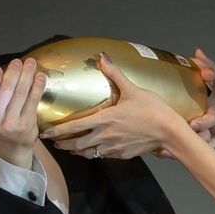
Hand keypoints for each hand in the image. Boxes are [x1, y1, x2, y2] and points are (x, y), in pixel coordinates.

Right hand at [0, 58, 45, 168]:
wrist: (10, 147)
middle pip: (6, 90)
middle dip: (14, 72)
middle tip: (19, 62)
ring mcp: (11, 123)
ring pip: (21, 93)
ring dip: (27, 75)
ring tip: (31, 63)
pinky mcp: (26, 124)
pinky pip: (33, 101)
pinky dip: (37, 86)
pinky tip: (40, 77)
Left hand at [40, 54, 186, 160]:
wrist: (169, 132)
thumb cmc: (152, 110)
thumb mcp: (132, 89)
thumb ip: (115, 74)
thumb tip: (103, 58)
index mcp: (104, 119)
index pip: (74, 128)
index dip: (57, 132)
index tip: (46, 134)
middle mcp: (105, 136)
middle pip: (77, 145)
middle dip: (64, 145)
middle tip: (55, 143)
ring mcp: (113, 148)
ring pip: (89, 153)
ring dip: (77, 152)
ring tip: (71, 149)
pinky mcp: (122, 155)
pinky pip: (103, 155)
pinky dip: (95, 153)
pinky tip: (94, 151)